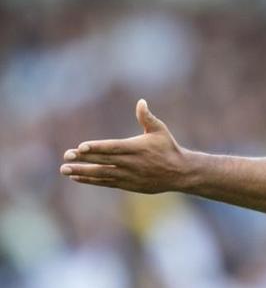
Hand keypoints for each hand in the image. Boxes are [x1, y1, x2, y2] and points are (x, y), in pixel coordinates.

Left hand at [60, 99, 188, 193]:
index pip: (113, 147)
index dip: (96, 148)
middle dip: (83, 159)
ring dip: (82, 172)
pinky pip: (106, 182)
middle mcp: (131, 163)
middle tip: (66, 156)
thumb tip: (141, 102)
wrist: (179, 173)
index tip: (80, 147)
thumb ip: (147, 117)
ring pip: (101, 174)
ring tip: (65, 170)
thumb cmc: (168, 148)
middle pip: (103, 161)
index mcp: (137, 148)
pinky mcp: (128, 185)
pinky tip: (77, 177)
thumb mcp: (160, 130)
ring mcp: (128, 176)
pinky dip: (91, 180)